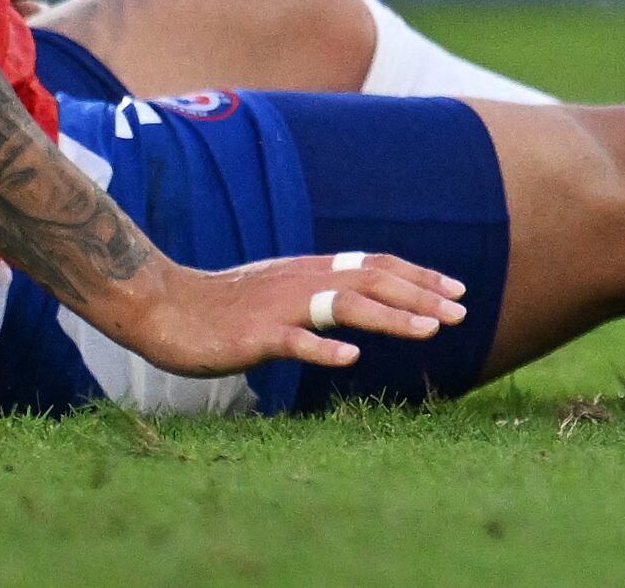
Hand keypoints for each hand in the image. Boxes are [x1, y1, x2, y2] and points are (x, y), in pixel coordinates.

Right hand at [98, 251, 469, 377]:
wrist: (163, 306)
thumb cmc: (222, 305)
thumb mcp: (278, 289)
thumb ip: (316, 293)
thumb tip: (358, 300)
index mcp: (310, 270)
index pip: (376, 265)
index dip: (418, 276)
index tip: (456, 290)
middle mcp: (303, 281)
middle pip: (373, 281)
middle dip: (421, 296)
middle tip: (461, 312)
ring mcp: (280, 308)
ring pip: (346, 306)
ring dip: (392, 318)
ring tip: (430, 331)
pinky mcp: (254, 336)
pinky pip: (295, 342)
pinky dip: (323, 349)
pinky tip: (351, 359)